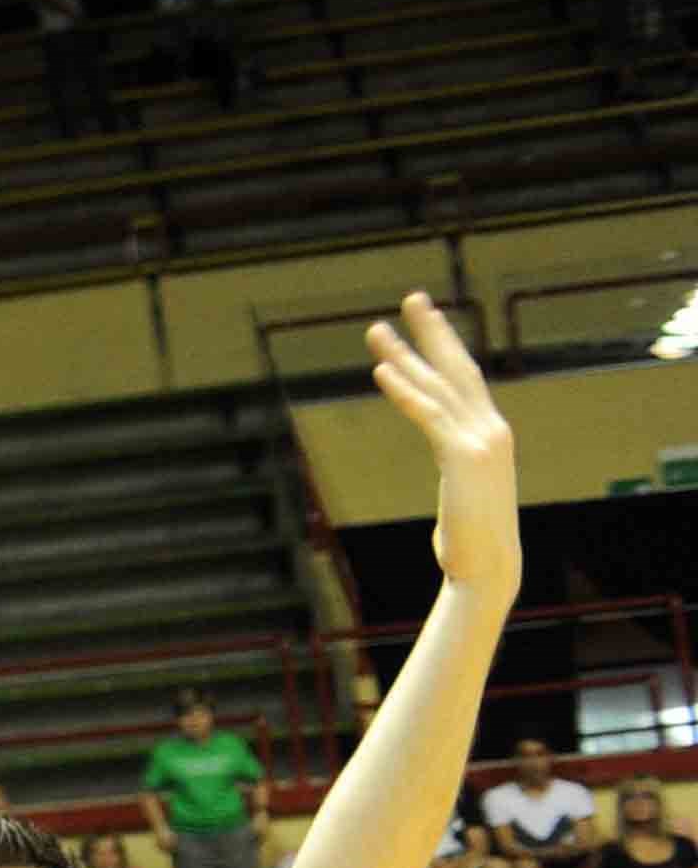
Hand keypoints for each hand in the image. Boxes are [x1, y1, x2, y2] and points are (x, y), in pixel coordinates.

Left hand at [364, 292, 515, 602]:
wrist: (489, 569)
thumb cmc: (471, 542)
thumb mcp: (465, 494)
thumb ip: (458, 470)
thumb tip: (453, 469)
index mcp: (490, 434)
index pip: (465, 380)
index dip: (445, 348)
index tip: (425, 322)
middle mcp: (490, 429)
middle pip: (456, 369)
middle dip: (432, 332)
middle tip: (410, 298)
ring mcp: (481, 441)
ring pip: (437, 386)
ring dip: (404, 355)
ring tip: (377, 329)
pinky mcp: (463, 457)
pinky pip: (428, 415)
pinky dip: (405, 391)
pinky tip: (382, 371)